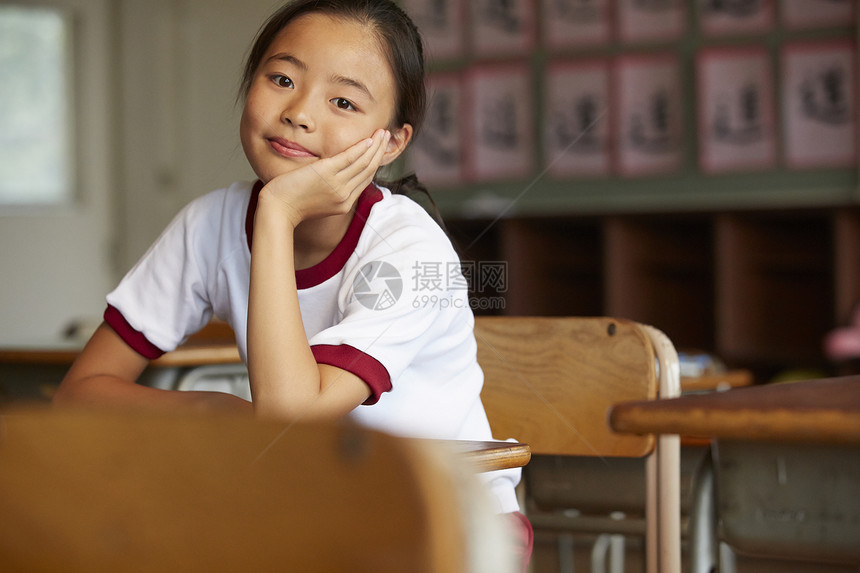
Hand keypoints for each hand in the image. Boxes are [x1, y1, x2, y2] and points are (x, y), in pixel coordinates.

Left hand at [259, 129, 390, 227]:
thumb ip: (330, 191)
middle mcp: (344, 196)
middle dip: (380, 152)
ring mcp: (337, 185)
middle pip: (368, 170)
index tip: (379, 150)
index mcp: (344, 203)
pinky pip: (349, 158)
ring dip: (375, 146)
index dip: (374, 163)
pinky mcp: (326, 173)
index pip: (365, 180)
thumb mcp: (317, 202)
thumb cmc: (291, 204)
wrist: (277, 210)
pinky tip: (368, 139)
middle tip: (386, 137)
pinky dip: (361, 148)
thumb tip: (336, 178)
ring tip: (382, 133)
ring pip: (363, 163)